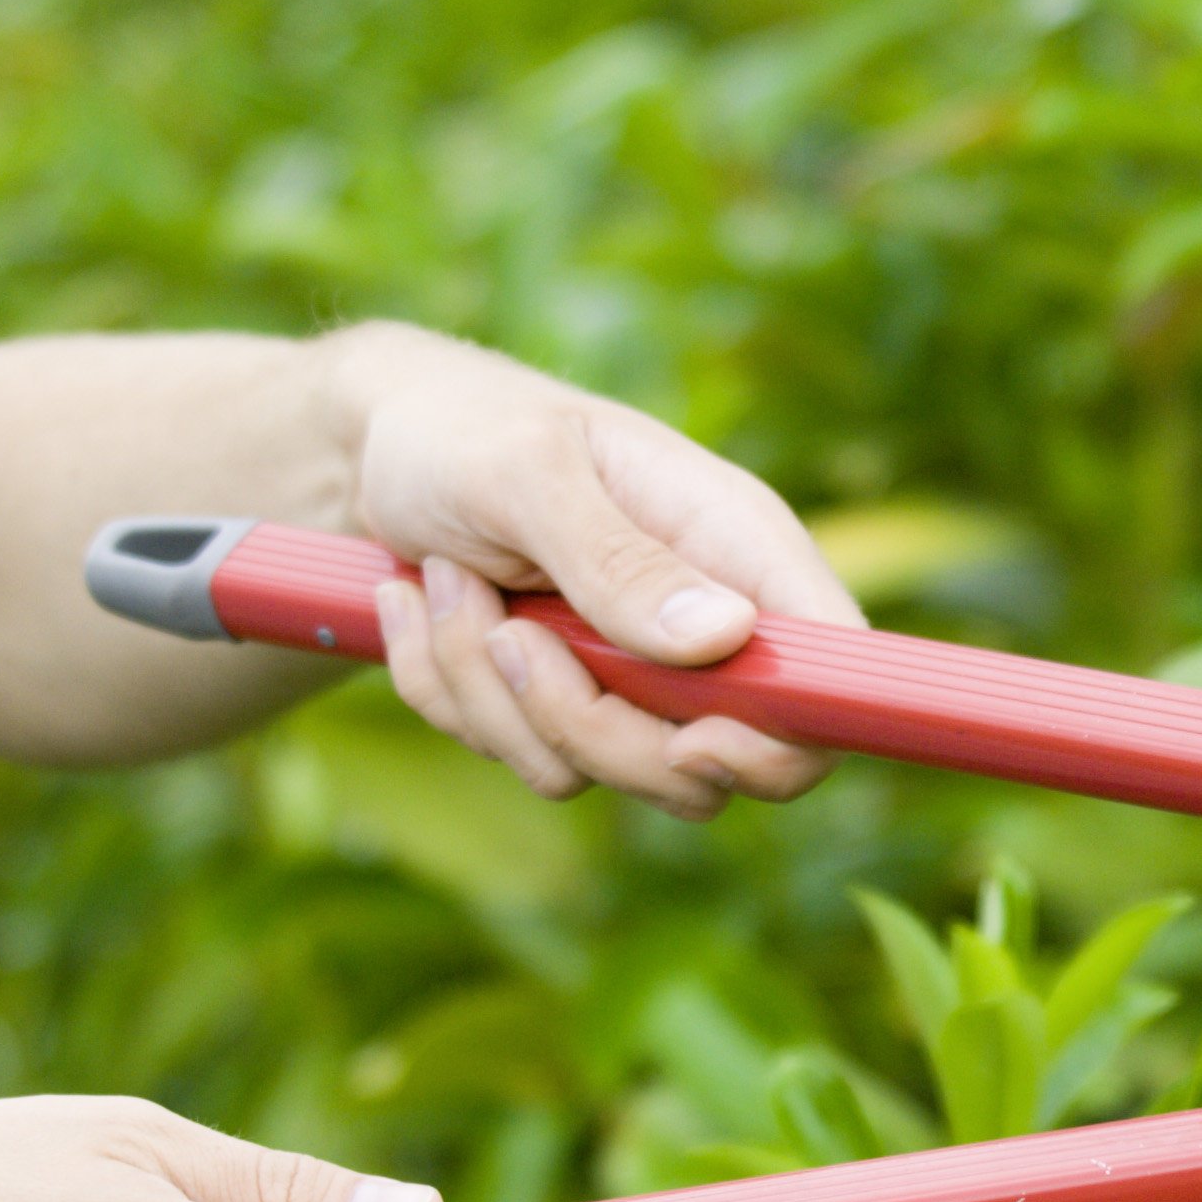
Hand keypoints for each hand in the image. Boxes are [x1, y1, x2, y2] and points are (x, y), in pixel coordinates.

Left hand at [336, 324, 863, 818]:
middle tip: (509, 639)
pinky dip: (449, 694)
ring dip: (491, 696)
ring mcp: (631, 672)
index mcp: (735, 545)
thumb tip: (725, 639)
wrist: (372, 441)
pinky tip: (426, 604)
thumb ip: (619, 559)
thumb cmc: (463, 429)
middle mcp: (701, 622)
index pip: (829, 675)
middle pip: (705, 765)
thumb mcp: (529, 473)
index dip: (781, 739)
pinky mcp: (563, 700)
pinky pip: (519, 756)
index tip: (685, 739)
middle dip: (587, 727)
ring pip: (595, 771)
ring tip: (450, 583)